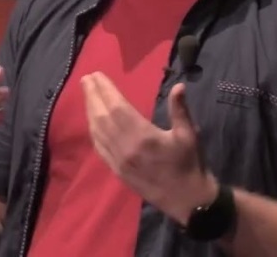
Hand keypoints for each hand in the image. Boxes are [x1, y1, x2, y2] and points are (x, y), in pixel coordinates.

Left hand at [81, 71, 217, 224]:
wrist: (187, 200)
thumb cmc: (190, 164)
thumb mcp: (189, 135)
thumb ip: (180, 110)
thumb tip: (178, 86)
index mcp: (143, 137)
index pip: (117, 107)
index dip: (106, 90)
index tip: (97, 75)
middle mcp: (126, 148)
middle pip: (103, 117)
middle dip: (93, 96)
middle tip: (86, 79)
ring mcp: (119, 161)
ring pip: (98, 132)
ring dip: (90, 111)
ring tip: (87, 94)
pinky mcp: (117, 171)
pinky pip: (99, 147)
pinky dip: (93, 130)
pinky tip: (92, 120)